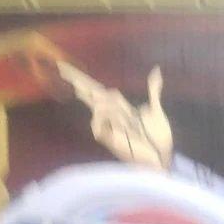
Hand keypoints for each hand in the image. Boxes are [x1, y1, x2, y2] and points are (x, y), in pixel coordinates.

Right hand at [57, 61, 172, 169]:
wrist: (162, 156)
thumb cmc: (159, 138)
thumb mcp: (156, 110)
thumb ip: (153, 91)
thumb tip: (156, 70)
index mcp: (119, 107)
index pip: (97, 89)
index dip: (81, 78)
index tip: (62, 66)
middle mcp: (110, 116)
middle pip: (91, 94)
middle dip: (79, 82)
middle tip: (61, 67)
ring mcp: (107, 128)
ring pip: (100, 106)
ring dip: (116, 109)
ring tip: (129, 120)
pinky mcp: (108, 140)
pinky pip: (97, 126)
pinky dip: (105, 119)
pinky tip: (114, 118)